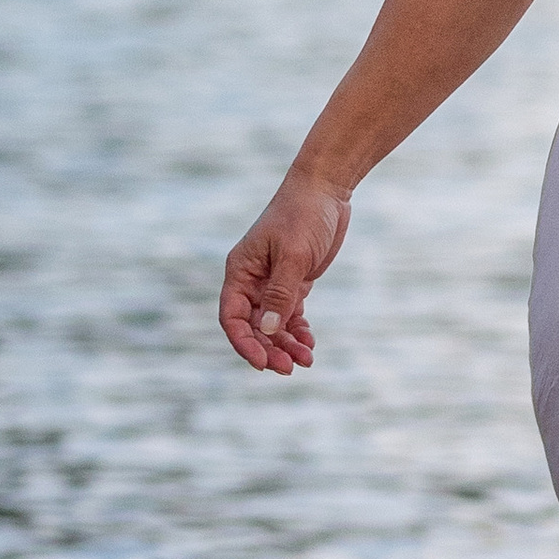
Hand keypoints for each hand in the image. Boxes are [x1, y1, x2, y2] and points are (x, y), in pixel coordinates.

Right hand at [219, 173, 350, 374]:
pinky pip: (290, 313)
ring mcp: (272, 282)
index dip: (244, 343)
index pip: (232, 317)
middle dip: (269, 348)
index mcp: (240, 271)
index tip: (263, 363)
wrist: (326, 190)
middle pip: (253, 325)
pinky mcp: (293, 281)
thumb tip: (266, 330)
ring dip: (286, 343)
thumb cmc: (304, 215)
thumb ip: (280, 293)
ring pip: (272, 323)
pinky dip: (297, 330)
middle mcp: (251, 280)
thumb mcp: (294, 255)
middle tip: (290, 368)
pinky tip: (309, 343)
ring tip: (306, 360)